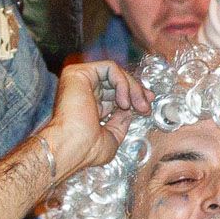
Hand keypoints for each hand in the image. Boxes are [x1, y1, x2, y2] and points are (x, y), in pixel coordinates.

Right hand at [39, 61, 152, 182]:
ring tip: (138, 105)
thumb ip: (121, 122)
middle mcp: (83, 92)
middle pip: (115, 82)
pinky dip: (122, 82)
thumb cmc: (86, 150)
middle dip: (137, 91)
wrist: (72, 147)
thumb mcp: (112, 137)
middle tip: (147, 105)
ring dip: (132, 88)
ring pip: (114, 73)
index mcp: (88, 106)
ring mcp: (79, 81)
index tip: (147, 106)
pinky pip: (109, 68)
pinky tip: (124, 101)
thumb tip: (130, 110)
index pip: (113, 93)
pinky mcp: (78, 73)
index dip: (133, 96)